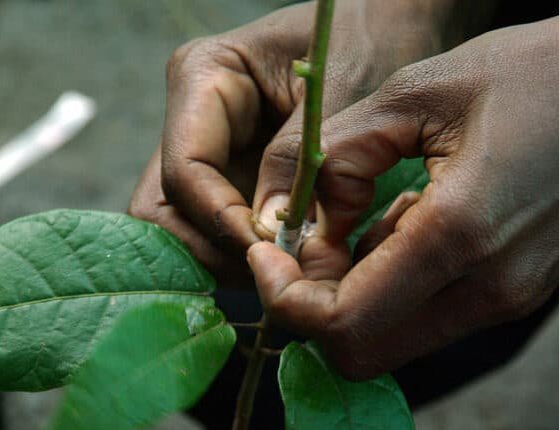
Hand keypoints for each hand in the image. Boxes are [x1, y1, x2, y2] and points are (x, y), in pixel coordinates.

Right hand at [128, 0, 461, 284]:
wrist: (392, 26)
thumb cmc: (369, 39)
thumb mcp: (343, 90)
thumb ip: (300, 159)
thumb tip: (269, 234)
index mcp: (205, 78)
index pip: (184, 171)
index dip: (220, 220)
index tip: (271, 249)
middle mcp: (195, 119)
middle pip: (166, 210)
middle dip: (213, 248)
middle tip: (272, 273)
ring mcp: (212, 152)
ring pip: (187, 228)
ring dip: (229, 259)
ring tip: (288, 270)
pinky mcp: (235, 178)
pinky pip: (221, 231)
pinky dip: (247, 254)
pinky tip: (290, 261)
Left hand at [249, 0, 558, 378]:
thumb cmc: (541, 71)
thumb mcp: (417, 91)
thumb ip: (336, 157)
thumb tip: (289, 216)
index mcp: (460, 236)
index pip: (344, 325)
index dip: (285, 299)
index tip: (266, 250)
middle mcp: (489, 289)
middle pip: (362, 350)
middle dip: (311, 304)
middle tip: (300, 239)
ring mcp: (509, 299)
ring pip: (393, 338)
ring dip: (350, 294)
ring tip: (355, 216)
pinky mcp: (518, 293)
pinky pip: (428, 314)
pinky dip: (391, 284)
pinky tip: (400, 220)